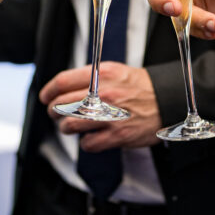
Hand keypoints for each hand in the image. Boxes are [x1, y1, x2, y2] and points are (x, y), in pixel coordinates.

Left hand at [39, 63, 161, 148]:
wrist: (168, 101)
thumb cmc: (141, 87)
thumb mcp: (116, 71)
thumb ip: (91, 76)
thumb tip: (66, 86)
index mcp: (102, 74)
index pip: (62, 82)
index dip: (48, 91)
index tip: (45, 97)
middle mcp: (104, 94)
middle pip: (62, 104)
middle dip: (54, 111)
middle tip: (56, 113)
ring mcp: (110, 115)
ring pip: (70, 125)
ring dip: (66, 127)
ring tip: (71, 126)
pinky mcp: (118, 135)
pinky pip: (88, 143)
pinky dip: (86, 142)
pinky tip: (92, 137)